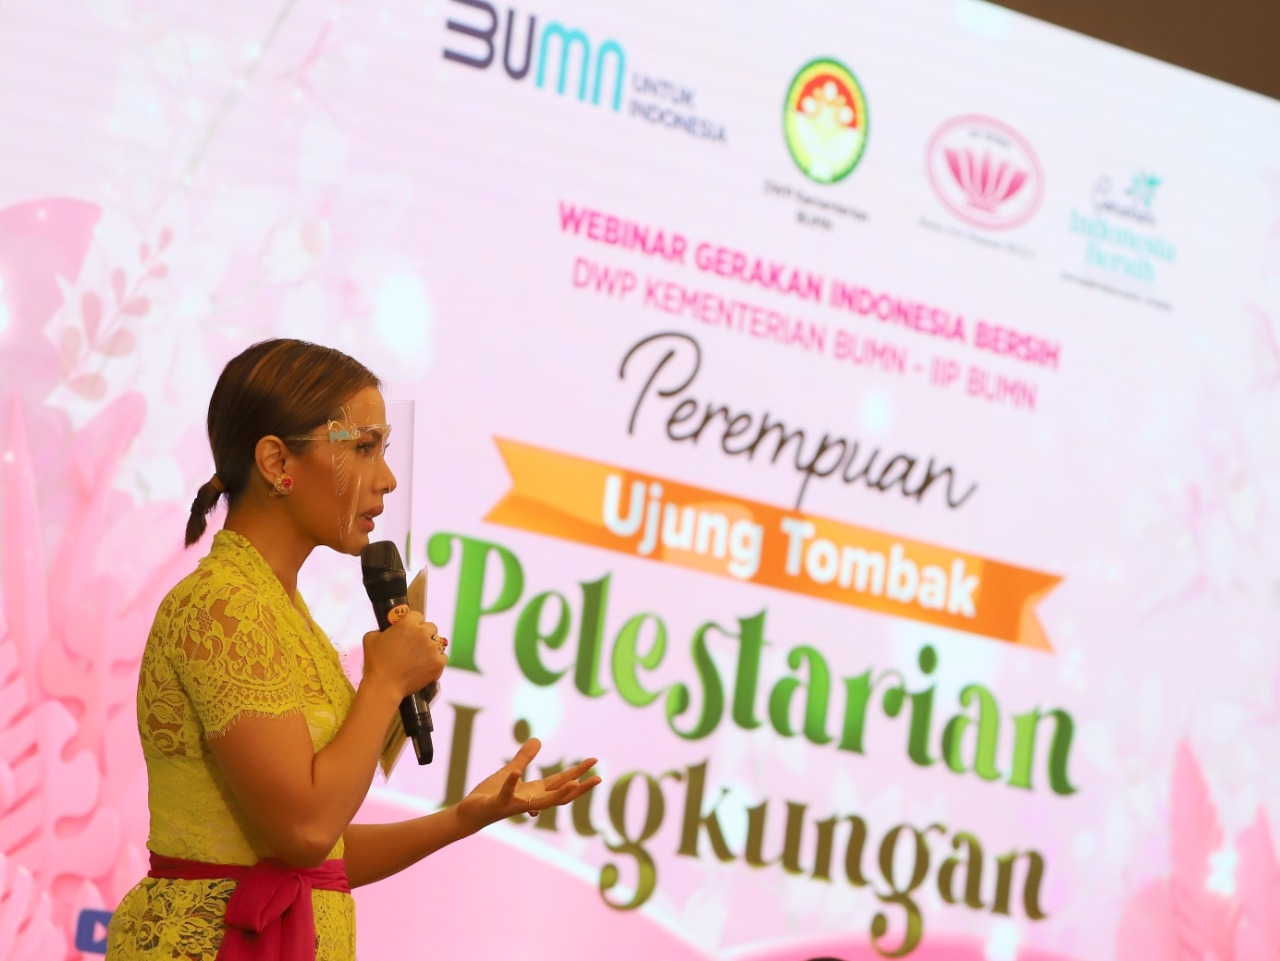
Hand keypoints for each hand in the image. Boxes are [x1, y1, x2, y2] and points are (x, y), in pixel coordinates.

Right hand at [361, 612, 447, 700]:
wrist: (384, 686)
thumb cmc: (376, 663)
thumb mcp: (371, 638)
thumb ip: (382, 630)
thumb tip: (387, 631)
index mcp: (407, 623)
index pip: (418, 616)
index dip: (414, 624)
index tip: (410, 632)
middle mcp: (422, 632)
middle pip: (431, 628)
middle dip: (424, 634)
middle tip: (415, 646)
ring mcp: (432, 648)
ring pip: (438, 643)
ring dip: (430, 648)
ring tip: (420, 658)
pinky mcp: (438, 662)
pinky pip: (442, 657)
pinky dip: (436, 661)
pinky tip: (426, 666)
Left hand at [457, 739, 600, 833]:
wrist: (470, 813)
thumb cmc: (491, 795)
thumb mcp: (510, 771)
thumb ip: (524, 758)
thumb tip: (538, 739)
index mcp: (534, 791)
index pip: (561, 782)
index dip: (578, 772)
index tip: (594, 761)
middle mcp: (530, 800)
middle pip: (560, 794)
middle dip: (580, 787)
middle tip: (598, 778)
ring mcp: (516, 804)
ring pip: (542, 802)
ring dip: (559, 794)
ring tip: (574, 782)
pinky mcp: (498, 804)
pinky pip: (506, 794)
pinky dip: (511, 783)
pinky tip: (515, 773)